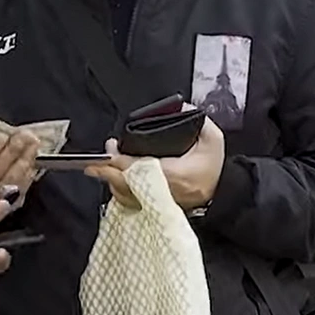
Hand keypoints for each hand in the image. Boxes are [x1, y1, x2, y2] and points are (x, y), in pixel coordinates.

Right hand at [0, 130, 39, 208]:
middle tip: (24, 135)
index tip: (3, 135)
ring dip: (25, 158)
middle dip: (12, 151)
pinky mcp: (11, 206)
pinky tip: (32, 158)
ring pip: (12, 179)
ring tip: (33, 142)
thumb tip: (4, 133)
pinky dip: (29, 170)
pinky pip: (23, 186)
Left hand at [85, 115, 226, 210]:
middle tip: (93, 163)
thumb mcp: (213, 139)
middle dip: (108, 172)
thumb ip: (198, 121)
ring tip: (98, 169)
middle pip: (127, 184)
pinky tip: (111, 182)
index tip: (111, 148)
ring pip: (126, 195)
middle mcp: (163, 191)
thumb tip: (181, 107)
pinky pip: (131, 203)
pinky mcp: (156, 207)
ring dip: (111, 182)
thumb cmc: (214, 166)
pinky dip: (119, 192)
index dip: (121, 160)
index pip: (141, 167)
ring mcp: (158, 202)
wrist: (221, 192)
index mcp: (175, 174)